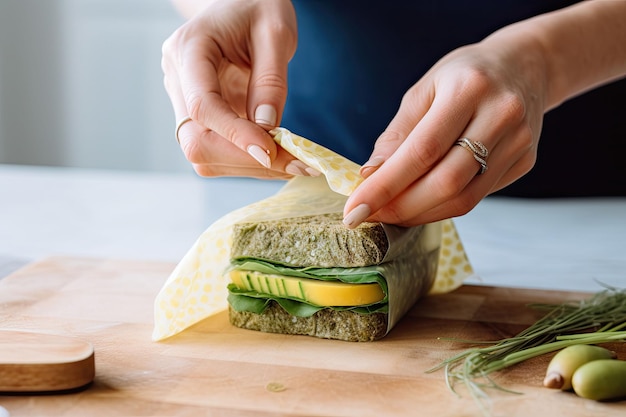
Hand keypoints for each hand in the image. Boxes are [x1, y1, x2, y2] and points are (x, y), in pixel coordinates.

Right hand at [162, 0, 313, 177]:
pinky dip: (248, 161)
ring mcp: (183, 102)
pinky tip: (277, 156)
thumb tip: (267, 128)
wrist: (240, 4)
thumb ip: (271, 80)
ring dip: (249, 165)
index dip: (235, 135)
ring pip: (204, 154)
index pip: (202, 105)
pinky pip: (216, 152)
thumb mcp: (275, 32)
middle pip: (197, 140)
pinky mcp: (198, 118)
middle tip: (298, 166)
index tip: (271, 153)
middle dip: (246, 159)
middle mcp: (177, 80)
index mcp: (188, 49)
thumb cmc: (257, 7)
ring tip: (293, 162)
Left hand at [343, 35, 547, 226]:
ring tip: (389, 213)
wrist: (525, 65)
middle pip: (446, 181)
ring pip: (464, 198)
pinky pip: (477, 197)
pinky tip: (419, 204)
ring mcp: (519, 141)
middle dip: (400, 207)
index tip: (354, 208)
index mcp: (468, 88)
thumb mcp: (423, 90)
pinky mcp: (524, 161)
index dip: (386, 185)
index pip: (422, 151)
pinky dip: (441, 207)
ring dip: (419, 214)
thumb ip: (397, 135)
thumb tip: (370, 176)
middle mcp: (501, 115)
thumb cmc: (464, 75)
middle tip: (367, 215)